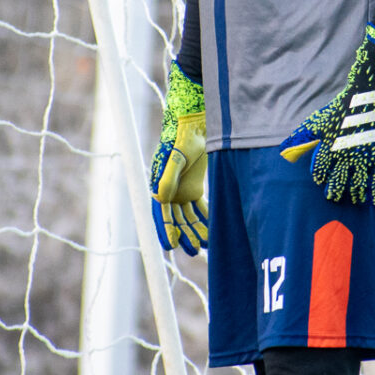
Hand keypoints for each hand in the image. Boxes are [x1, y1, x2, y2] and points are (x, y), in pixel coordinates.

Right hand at [148, 63, 208, 253]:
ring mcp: (182, 190)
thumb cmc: (182, 137)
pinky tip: (214, 229)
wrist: (195, 123)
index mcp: (159, 185)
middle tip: (194, 251)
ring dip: (196, 229)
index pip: (161, 214)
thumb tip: (161, 199)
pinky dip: (206, 218)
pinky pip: (200, 208)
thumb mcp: (177, 156)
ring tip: (207, 244)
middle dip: (185, 235)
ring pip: (189, 216)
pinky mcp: (194, 186)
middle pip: (176, 219)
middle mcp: (169, 191)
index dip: (166, 230)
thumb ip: (170, 177)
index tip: (173, 247)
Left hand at [279, 24, 374, 204]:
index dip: (319, 177)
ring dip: (356, 194)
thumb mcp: (318, 121)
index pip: (319, 171)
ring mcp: (364, 156)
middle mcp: (344, 155)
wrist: (369, 94)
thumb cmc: (341, 107)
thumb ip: (302, 138)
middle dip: (335, 192)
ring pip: (358, 184)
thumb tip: (284, 153)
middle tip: (334, 197)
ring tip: (356, 199)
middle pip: (338, 182)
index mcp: (328, 147)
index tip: (320, 181)